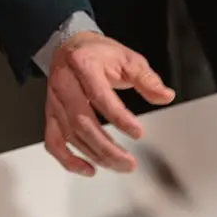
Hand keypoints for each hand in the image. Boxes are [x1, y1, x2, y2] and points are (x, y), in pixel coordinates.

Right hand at [44, 32, 175, 175]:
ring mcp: (55, 101)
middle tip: (129, 162)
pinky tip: (88, 169)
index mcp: (83, 65)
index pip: (100, 96)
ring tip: (119, 165)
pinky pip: (54, 142)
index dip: (119, 118)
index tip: (138, 132)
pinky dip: (68, 160)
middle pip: (82, 122)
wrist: (71, 47)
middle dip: (107, 147)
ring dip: (96, 155)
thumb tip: (165, 96)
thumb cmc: (99, 53)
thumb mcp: (128, 59)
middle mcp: (64, 84)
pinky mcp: (50, 115)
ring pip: (71, 136)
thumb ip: (147, 79)